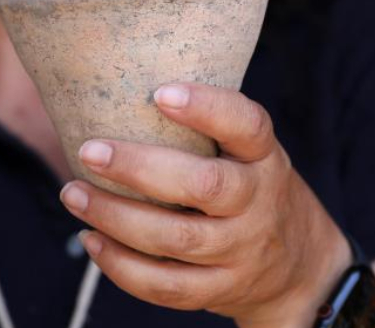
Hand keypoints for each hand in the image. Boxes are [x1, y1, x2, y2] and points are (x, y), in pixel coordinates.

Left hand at [59, 82, 351, 327]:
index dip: (208, 108)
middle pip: (205, 186)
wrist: (300, 266)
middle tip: (89, 151)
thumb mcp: (248, 152)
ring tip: (74, 194)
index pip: (247, 125)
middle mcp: (258, 202)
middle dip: (139, 168)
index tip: (161, 92)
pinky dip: (121, 266)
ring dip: (115, 217)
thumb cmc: (250, 186)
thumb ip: (207, 127)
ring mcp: (241, 251)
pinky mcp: (221, 289)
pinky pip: (166, 286)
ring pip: (175, 239)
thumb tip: (118, 85)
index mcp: (263, 157)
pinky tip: (91, 240)